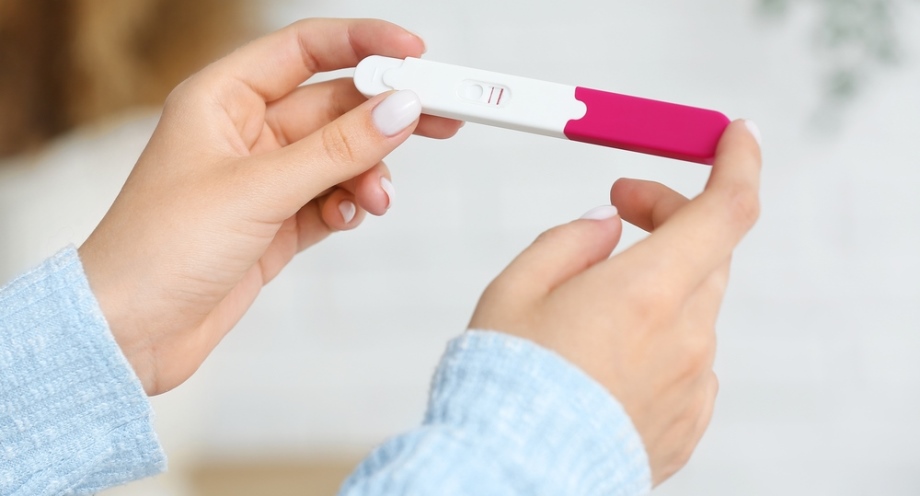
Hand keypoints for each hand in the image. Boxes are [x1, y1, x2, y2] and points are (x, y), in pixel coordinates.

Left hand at [79, 19, 461, 395]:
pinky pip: (331, 199)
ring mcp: (262, 180)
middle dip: (383, 115)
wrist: (130, 333)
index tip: (414, 54)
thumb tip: (400, 109)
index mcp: (221, 99)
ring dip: (367, 173)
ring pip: (339, 157)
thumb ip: (337, 149)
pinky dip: (349, 206)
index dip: (362, 43)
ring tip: (377, 199)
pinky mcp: (275, 224)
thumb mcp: (258, 189)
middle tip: (440, 117)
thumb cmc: (160, 248)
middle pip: (333, 105)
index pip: (304, 49)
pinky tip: (349, 217)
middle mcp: (244, 133)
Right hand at [470, 120, 761, 484]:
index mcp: (646, 292)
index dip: (738, 161)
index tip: (735, 134)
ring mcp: (693, 383)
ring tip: (591, 300)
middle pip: (707, 251)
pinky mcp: (688, 421)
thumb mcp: (515, 289)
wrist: (514, 475)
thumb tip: (607, 226)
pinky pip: (689, 359)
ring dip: (657, 282)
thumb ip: (570, 241)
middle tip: (619, 208)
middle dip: (670, 216)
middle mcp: (685, 336)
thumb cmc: (506, 384)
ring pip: (693, 305)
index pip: (726, 209)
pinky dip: (660, 336)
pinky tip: (608, 355)